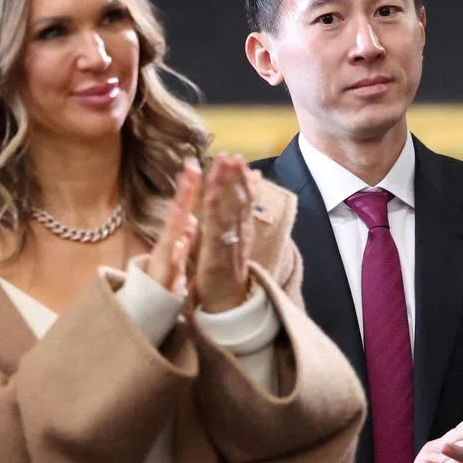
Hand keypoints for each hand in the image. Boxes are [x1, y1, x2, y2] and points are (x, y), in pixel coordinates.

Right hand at [145, 158, 199, 295]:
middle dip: (185, 191)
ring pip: (172, 235)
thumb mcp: (177, 252)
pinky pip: (171, 264)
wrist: (151, 308)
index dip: (191, 185)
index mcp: (176, 235)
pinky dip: (176, 253)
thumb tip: (191, 217)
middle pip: (178, 212)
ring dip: (178, 217)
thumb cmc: (165, 278)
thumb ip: (184, 234)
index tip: (197, 162)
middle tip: (191, 167)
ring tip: (184, 198)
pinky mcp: (164, 277)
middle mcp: (169, 242)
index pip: (185, 206)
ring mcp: (165, 259)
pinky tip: (181, 243)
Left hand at [195, 152, 258, 312]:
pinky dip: (214, 212)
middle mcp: (240, 233)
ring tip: (225, 168)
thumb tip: (252, 189)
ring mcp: (230, 244)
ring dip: (227, 188)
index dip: (241, 179)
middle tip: (233, 156)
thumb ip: (242, 213)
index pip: (244, 199)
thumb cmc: (228, 271)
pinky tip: (210, 195)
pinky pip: (216, 231)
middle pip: (239, 201)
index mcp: (242, 228)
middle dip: (236, 178)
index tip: (238, 158)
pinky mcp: (217, 257)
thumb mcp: (236, 239)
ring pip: (229, 211)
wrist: (229, 305)